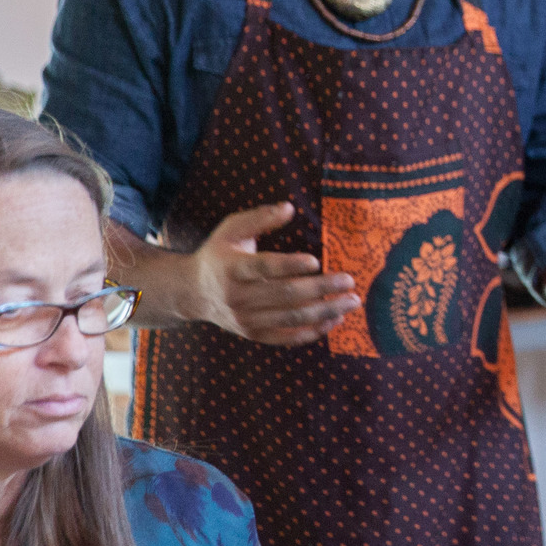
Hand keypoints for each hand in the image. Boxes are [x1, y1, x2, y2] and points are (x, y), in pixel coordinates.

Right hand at [193, 203, 357, 345]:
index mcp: (232, 268)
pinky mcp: (253, 334)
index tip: (316, 262)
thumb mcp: (231, 229)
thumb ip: (260, 217)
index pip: (265, 268)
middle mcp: (238, 297)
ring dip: (325, 312)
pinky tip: (334, 320)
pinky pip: (287, 338)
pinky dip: (312, 332)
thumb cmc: (219, 254)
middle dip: (321, 289)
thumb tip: (290, 208)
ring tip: (351, 302)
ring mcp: (245, 320)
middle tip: (349, 281)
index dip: (291, 266)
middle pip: (285, 295)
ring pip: (291, 319)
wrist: (193, 292)